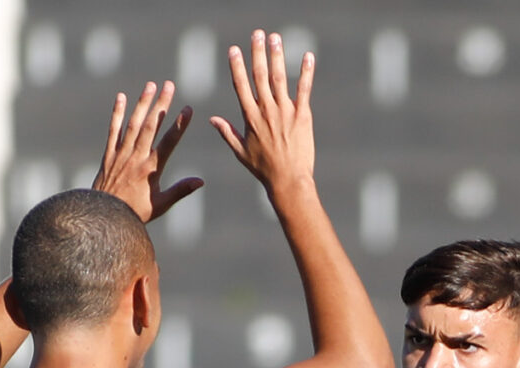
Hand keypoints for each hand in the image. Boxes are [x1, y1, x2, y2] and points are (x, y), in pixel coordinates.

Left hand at [92, 81, 201, 224]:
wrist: (104, 217)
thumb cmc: (135, 213)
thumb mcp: (160, 205)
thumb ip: (180, 191)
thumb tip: (200, 181)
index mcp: (151, 169)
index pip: (169, 143)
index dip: (179, 125)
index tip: (188, 109)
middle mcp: (136, 158)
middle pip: (150, 126)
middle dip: (161, 104)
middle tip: (169, 85)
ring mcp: (121, 155)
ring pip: (133, 125)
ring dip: (142, 103)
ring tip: (151, 85)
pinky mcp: (109, 155)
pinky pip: (113, 131)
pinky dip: (117, 114)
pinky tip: (121, 97)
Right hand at [209, 31, 316, 202]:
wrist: (287, 180)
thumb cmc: (263, 169)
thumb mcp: (240, 151)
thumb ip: (227, 132)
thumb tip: (212, 119)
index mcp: (249, 117)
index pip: (241, 86)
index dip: (237, 66)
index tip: (234, 49)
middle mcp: (265, 110)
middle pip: (260, 76)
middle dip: (257, 53)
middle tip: (257, 34)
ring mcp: (284, 111)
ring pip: (279, 78)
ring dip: (277, 56)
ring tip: (275, 37)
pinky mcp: (302, 115)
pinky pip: (304, 89)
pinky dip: (306, 72)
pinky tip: (307, 56)